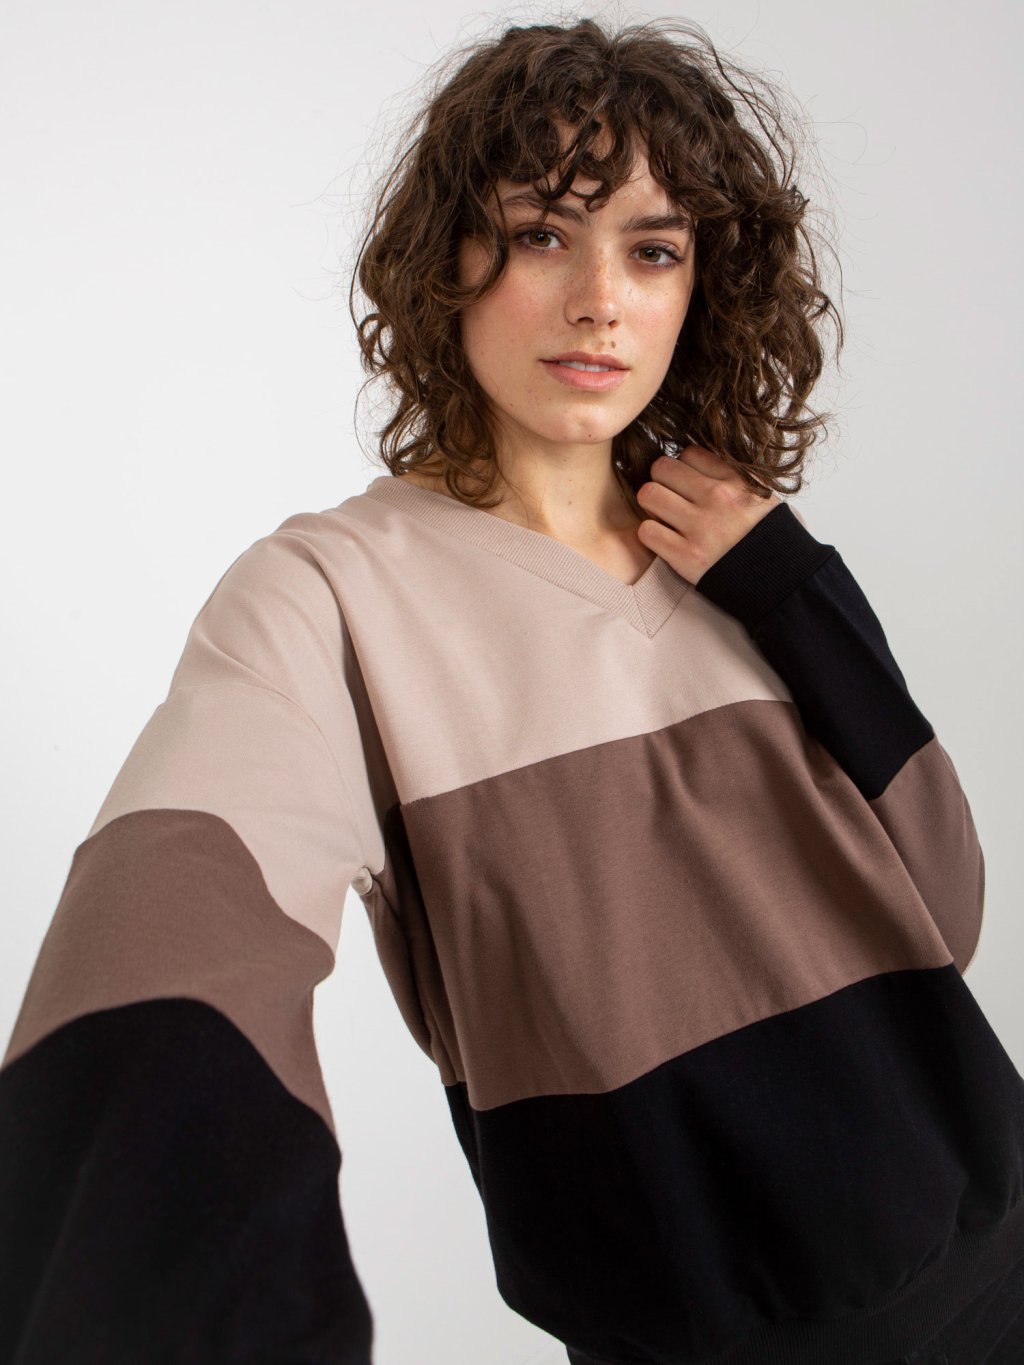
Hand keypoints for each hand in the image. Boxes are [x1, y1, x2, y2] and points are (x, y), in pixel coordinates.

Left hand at [635, 446, 781, 585]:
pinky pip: (647, 531)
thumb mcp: (763, 498)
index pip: (689, 453)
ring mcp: (701, 526)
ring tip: (664, 519)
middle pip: (662, 468)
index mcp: (736, 481)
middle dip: (661, 482)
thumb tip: (703, 464)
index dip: (683, 468)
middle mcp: (717, 498)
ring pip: (648, 494)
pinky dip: (651, 535)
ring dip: (651, 506)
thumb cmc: (770, 541)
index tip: (687, 484)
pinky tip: (665, 541)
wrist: (782, 581)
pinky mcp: (687, 556)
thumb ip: (735, 479)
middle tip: (669, 500)